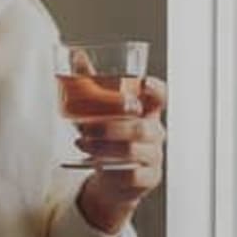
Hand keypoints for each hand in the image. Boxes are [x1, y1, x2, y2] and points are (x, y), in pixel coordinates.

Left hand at [72, 75, 166, 234]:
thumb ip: (90, 83)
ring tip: (83, 143)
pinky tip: (96, 163)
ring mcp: (154, 157)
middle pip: (142, 127)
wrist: (113, 182)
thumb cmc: (109, 140)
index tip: (144, 83)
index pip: (160, 97)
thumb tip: (76, 54)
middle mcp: (154, 133)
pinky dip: (112, 170)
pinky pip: (133, 175)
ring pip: (134, 150)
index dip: (156, 90)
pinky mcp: (147, 178)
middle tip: (87, 127)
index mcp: (147, 112)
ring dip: (105, 147)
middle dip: (112, 126)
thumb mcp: (99, 112)